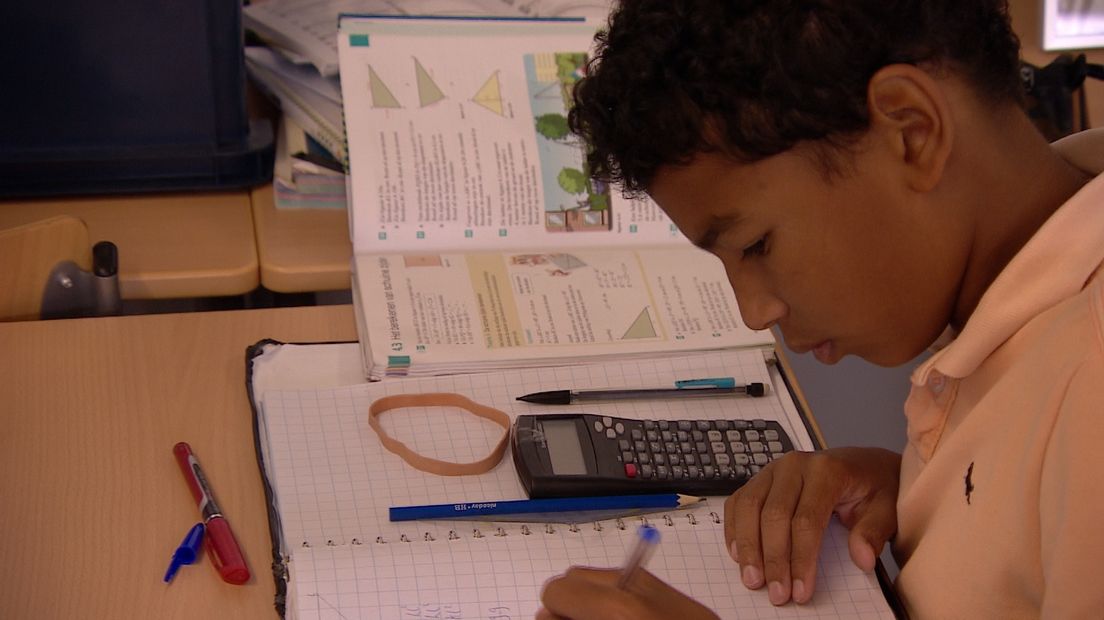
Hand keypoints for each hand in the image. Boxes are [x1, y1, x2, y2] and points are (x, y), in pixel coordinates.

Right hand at [536, 566, 718, 619]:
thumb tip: (546, 617)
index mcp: (617, 608)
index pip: (557, 590)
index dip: (555, 613)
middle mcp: (634, 585)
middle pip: (574, 577)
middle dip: (571, 603)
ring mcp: (651, 584)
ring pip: (597, 578)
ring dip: (593, 600)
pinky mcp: (664, 589)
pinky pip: (622, 583)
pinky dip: (615, 600)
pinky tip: (628, 619)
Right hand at [725, 447, 900, 605]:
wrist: (864, 465)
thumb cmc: (873, 488)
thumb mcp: (886, 508)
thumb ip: (873, 532)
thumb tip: (861, 559)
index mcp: (827, 471)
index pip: (807, 520)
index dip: (801, 559)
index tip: (801, 591)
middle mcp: (795, 466)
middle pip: (773, 515)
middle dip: (773, 559)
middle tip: (777, 593)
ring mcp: (773, 470)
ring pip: (749, 507)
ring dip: (748, 547)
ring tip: (753, 580)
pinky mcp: (761, 478)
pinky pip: (738, 502)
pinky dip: (734, 530)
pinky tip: (739, 555)